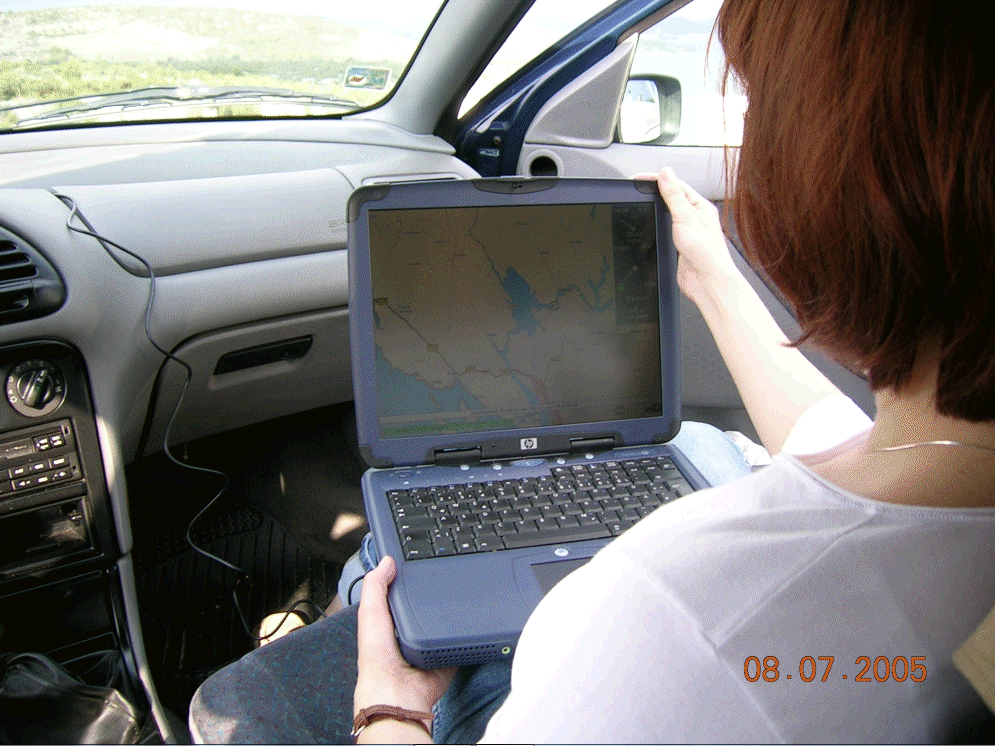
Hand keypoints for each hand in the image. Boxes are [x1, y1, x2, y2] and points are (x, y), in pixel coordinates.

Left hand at [354, 556, 455, 723]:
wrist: (398, 690)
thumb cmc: (378, 657)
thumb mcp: (371, 613)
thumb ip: (375, 586)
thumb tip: (386, 560)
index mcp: (391, 621)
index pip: (403, 594)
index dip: (410, 578)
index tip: (422, 561)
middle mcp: (410, 632)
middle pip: (428, 606)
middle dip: (438, 594)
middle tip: (449, 574)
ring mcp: (430, 645)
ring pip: (446, 622)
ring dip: (453, 612)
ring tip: (463, 593)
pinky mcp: (447, 656)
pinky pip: (460, 640)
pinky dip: (466, 633)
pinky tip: (472, 620)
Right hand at [641, 168, 740, 301]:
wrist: (707, 281)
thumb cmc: (707, 252)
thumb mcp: (686, 217)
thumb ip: (674, 195)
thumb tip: (665, 174)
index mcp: (700, 207)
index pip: (676, 186)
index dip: (656, 180)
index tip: (639, 179)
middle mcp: (694, 218)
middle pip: (670, 199)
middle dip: (654, 193)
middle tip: (637, 189)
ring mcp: (686, 232)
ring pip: (666, 216)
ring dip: (655, 211)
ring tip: (641, 203)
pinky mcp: (678, 246)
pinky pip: (664, 232)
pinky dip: (656, 228)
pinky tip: (650, 227)